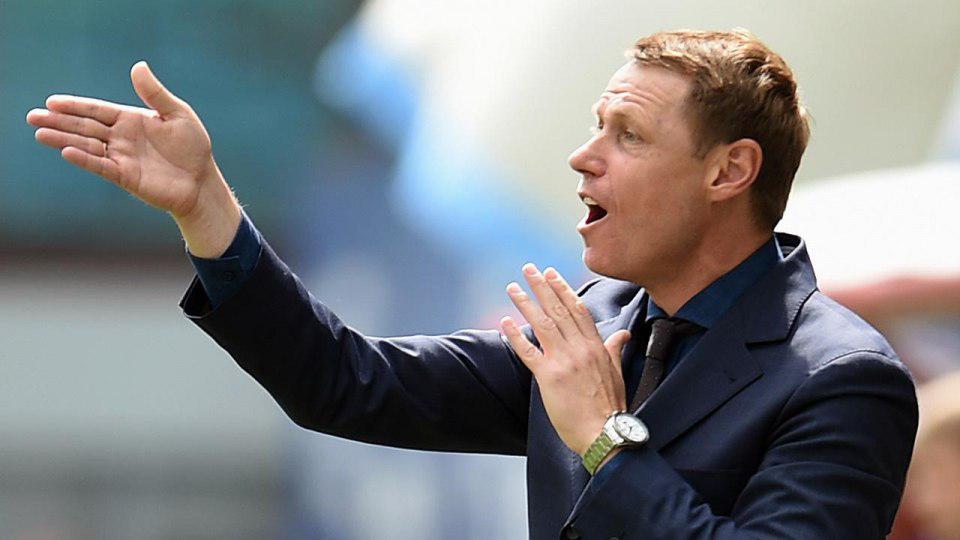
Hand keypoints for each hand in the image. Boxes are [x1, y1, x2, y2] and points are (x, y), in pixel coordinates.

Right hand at [26, 61, 240, 255]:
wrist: (201, 181)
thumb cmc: (192, 147)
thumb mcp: (178, 114)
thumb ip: (155, 94)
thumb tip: (138, 66)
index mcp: (130, 119)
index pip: (97, 110)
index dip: (75, 105)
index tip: (52, 101)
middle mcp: (121, 137)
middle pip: (85, 126)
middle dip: (60, 121)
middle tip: (32, 116)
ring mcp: (121, 157)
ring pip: (88, 145)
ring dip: (64, 139)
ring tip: (40, 133)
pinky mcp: (125, 176)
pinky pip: (101, 166)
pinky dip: (85, 159)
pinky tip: (67, 152)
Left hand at [500, 264, 631, 455]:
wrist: (605, 433)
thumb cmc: (611, 407)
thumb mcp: (617, 373)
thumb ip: (615, 349)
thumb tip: (623, 334)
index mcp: (596, 346)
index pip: (577, 310)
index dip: (562, 289)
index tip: (551, 273)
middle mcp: (579, 349)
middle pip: (558, 311)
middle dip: (542, 287)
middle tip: (529, 269)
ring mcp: (563, 362)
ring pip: (542, 325)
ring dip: (526, 303)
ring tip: (513, 287)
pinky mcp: (548, 377)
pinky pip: (529, 351)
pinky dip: (516, 335)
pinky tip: (505, 322)